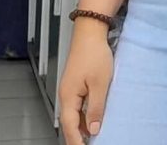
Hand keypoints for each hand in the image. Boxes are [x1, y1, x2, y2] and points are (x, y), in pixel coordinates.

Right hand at [59, 19, 113, 143]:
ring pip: (74, 114)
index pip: (69, 126)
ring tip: (94, 136)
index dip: (76, 141)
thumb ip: (96, 108)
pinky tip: (94, 117)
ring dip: (82, 125)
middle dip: (78, 136)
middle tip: (89, 144)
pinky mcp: (76, 83)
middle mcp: (66, 94)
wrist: (90, 32)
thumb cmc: (94, 54)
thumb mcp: (100, 84)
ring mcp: (70, 89)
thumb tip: (94, 129)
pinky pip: (79, 105)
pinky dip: (85, 114)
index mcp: (69, 96)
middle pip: (70, 122)